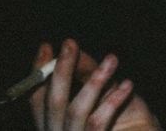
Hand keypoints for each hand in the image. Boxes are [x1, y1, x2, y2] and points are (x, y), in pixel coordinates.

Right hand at [30, 40, 160, 130]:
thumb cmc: (126, 121)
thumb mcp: (106, 95)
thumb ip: (87, 77)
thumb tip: (74, 50)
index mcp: (55, 126)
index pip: (37, 100)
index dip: (38, 73)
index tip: (46, 46)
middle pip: (52, 104)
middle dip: (61, 71)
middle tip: (70, 44)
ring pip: (75, 112)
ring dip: (94, 81)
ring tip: (112, 59)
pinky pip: (97, 123)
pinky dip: (112, 101)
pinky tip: (127, 85)